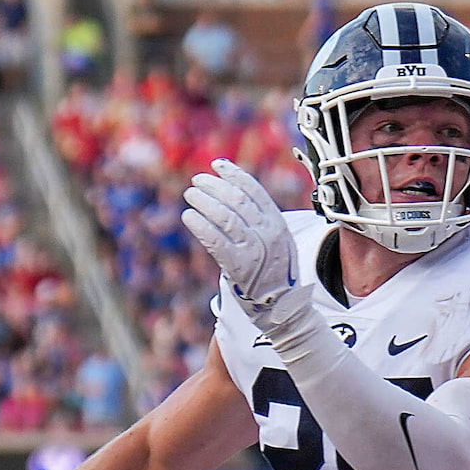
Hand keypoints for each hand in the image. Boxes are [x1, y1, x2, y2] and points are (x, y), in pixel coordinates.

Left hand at [180, 159, 297, 318]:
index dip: (234, 175)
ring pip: (224, 216)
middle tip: (196, 181)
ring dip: (203, 202)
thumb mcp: (277, 238)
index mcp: (278, 223)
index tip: (217, 165)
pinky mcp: (238, 265)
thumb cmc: (275, 268)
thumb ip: (261, 217)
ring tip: (190, 195)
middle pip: (236, 200)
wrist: (281, 304)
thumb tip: (234, 191)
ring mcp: (253, 249)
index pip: (254, 190)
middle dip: (214, 186)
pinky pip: (214, 240)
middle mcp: (267, 233)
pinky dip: (199, 225)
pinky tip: (188, 216)